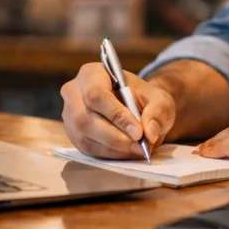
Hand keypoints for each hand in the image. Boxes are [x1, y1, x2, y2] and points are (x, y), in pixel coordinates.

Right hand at [61, 63, 175, 158]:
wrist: (135, 107)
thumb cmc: (143, 99)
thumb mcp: (159, 98)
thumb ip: (158, 111)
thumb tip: (149, 133)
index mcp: (92, 73)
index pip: (96, 95)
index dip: (116, 115)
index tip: (138, 132)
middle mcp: (74, 92)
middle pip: (85, 119)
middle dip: (115, 137)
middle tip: (140, 146)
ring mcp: (69, 115)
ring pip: (85, 137)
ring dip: (113, 148)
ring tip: (137, 150)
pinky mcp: (73, 134)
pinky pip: (86, 149)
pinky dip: (109, 154)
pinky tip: (126, 152)